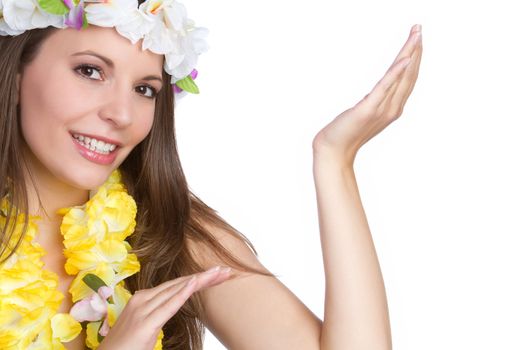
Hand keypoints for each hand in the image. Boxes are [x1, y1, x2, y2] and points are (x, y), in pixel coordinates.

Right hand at [97, 266, 232, 349]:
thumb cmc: (124, 348)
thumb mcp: (145, 328)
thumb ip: (157, 316)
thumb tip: (169, 311)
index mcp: (143, 299)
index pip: (177, 285)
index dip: (198, 278)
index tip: (217, 274)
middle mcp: (143, 299)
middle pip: (180, 284)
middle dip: (205, 276)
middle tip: (227, 270)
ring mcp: (142, 310)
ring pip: (177, 290)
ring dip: (201, 280)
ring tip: (221, 273)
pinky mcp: (145, 324)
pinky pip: (168, 306)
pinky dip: (182, 293)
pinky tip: (195, 283)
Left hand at [312, 24, 422, 164]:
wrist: (334, 152)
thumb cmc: (346, 133)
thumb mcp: (365, 113)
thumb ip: (375, 101)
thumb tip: (380, 90)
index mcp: (393, 108)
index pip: (408, 79)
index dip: (414, 58)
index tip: (417, 38)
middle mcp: (392, 108)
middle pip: (409, 74)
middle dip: (415, 50)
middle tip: (419, 29)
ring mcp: (382, 109)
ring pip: (401, 77)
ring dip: (409, 54)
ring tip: (416, 36)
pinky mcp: (368, 109)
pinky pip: (385, 88)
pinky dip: (396, 73)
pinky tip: (404, 59)